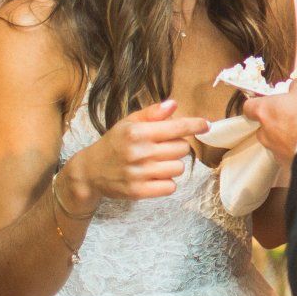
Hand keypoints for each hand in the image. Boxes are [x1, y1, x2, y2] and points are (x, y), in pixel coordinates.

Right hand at [64, 98, 206, 211]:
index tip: (206, 125)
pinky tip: (154, 176)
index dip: (195, 125)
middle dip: (177, 147)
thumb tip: (173, 104)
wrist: (90, 171)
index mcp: (137, 132)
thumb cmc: (113, 144)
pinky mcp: (138, 191)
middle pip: (182, 149)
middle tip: (163, 148)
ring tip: (157, 163)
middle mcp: (139, 152)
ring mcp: (138, 173)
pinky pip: (170, 187)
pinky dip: (167, 182)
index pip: (176, 128)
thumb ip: (152, 113)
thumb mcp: (128, 123)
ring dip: (173, 165)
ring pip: (178, 168)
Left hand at [243, 80, 296, 162]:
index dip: (259, 102)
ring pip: (292, 138)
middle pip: (270, 125)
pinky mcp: (294, 164)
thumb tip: (295, 87)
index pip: (250, 107)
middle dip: (286, 120)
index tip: (269, 101)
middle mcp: (267, 133)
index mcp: (266, 111)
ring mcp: (279, 151)